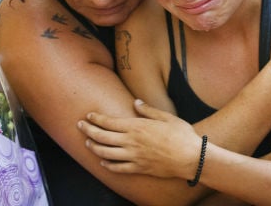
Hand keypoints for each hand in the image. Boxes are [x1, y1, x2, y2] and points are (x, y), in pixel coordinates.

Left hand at [77, 100, 201, 179]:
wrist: (191, 158)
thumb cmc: (182, 135)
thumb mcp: (167, 117)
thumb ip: (149, 110)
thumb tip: (136, 102)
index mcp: (137, 126)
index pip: (109, 122)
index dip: (96, 119)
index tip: (88, 115)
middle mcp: (132, 141)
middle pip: (102, 137)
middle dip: (88, 130)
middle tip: (79, 125)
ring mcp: (134, 156)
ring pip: (106, 153)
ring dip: (94, 147)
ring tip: (87, 142)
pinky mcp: (139, 168)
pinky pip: (118, 168)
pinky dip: (108, 165)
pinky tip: (102, 162)